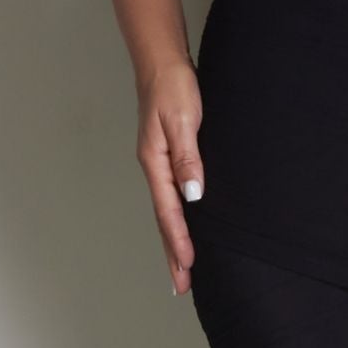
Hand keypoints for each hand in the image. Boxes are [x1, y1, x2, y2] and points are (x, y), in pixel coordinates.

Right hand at [136, 60, 205, 294]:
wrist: (162, 62)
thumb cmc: (173, 86)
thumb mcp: (183, 120)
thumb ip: (188, 158)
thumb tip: (193, 195)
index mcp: (155, 162)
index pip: (169, 211)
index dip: (179, 240)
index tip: (188, 266)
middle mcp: (154, 167)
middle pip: (163, 219)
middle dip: (172, 253)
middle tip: (180, 286)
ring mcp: (159, 163)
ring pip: (167, 210)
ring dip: (174, 240)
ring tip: (181, 267)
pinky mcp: (168, 156)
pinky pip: (171, 195)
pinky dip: (177, 217)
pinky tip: (185, 226)